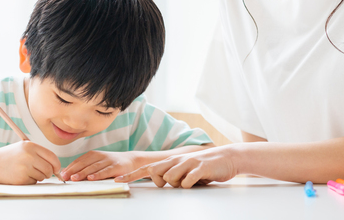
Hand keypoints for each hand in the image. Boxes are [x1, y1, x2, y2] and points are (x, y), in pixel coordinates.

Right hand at [0, 141, 60, 184]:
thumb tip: (56, 165)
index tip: (57, 169)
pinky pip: (33, 182)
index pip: (52, 156)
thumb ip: (39, 153)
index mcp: (31, 146)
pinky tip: (22, 175)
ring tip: (28, 172)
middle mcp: (28, 155)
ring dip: (39, 177)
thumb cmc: (10, 156)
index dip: (57, 164)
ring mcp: (25, 167)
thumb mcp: (24, 147)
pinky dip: (31, 181)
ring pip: (42, 176)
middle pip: (48, 168)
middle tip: (44, 173)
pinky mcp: (21, 178)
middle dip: (49, 173)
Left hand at [61, 151, 137, 181]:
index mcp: (93, 154)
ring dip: (83, 173)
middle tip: (65, 177)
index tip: (61, 174)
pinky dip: (98, 174)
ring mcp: (108, 161)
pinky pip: (106, 171)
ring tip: (74, 178)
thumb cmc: (111, 163)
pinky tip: (91, 178)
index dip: (70, 167)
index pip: (79, 161)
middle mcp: (100, 156)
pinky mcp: (116, 166)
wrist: (130, 160)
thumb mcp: (98, 162)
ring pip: (93, 167)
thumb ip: (87, 167)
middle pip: (84, 163)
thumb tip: (70, 174)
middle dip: (73, 170)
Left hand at [115, 146, 237, 188]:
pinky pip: (187, 182)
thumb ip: (172, 175)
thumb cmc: (204, 167)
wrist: (227, 157)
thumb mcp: (185, 171)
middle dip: (158, 180)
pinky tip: (198, 180)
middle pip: (156, 172)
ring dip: (179, 184)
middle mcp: (176, 160)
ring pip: (171, 179)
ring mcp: (187, 163)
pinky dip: (190, 184)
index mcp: (171, 161)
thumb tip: (161, 183)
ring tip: (192, 180)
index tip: (116, 180)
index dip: (131, 175)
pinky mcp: (199, 168)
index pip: (146, 168)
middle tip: (175, 181)